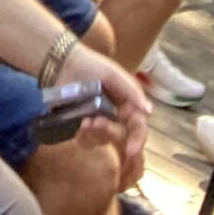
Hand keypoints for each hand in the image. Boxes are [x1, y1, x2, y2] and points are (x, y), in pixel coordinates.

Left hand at [59, 40, 151, 184]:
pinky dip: (85, 136)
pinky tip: (80, 124)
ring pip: (104, 141)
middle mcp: (116, 117)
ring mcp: (99, 124)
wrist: (64, 64)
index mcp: (128, 105)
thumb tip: (149, 111)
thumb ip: (132, 91)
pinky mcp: (82, 128)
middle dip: (111, 132)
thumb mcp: (114, 74)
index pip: (138, 127)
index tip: (131, 151)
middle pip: (121, 136)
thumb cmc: (92, 65)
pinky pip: (87, 142)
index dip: (138, 140)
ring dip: (96, 134)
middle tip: (98, 122)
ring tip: (85, 121)